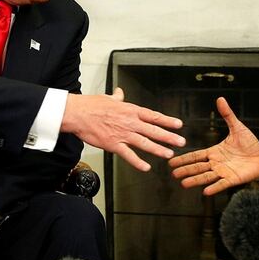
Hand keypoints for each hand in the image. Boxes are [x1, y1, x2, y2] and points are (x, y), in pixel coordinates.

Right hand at [62, 87, 185, 170]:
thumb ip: (117, 97)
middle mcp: (130, 122)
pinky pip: (128, 155)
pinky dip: (138, 162)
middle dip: (169, 137)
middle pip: (153, 130)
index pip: (153, 116)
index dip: (167, 121)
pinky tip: (146, 167)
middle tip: (181, 142)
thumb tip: (120, 92)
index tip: (178, 125)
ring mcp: (122, 134)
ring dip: (158, 149)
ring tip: (169, 154)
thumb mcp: (108, 98)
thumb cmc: (90, 105)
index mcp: (130, 110)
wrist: (77, 113)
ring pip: (145, 143)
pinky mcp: (113, 144)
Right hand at [169, 97, 258, 195]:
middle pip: (198, 167)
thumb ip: (228, 115)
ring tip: (184, 184)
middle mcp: (216, 163)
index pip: (196, 156)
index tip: (172, 162)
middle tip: (174, 174)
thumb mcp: (237, 127)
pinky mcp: (233, 179)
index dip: (184, 159)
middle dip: (186, 170)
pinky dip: (214, 187)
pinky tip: (205, 191)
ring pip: (206, 177)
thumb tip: (220, 99)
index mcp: (214, 152)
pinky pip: (222, 184)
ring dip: (195, 180)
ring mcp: (224, 172)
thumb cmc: (250, 143)